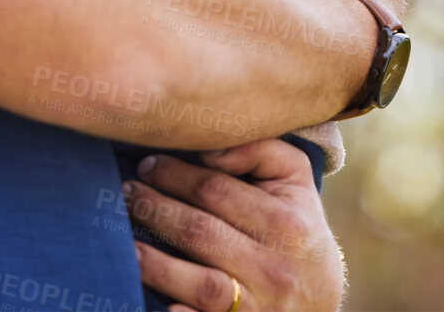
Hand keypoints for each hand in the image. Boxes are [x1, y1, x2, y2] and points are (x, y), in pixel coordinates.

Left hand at [125, 139, 343, 311]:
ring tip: (123, 242)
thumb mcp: (295, 183)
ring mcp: (258, 307)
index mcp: (286, 223)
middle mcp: (274, 267)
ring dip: (153, 263)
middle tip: (125, 193)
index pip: (216, 190)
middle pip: (199, 232)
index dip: (174, 174)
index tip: (147, 164)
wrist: (319, 302)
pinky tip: (151, 300)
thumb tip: (209, 147)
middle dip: (154, 208)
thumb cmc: (296, 231)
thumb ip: (260, 150)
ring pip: (198, 284)